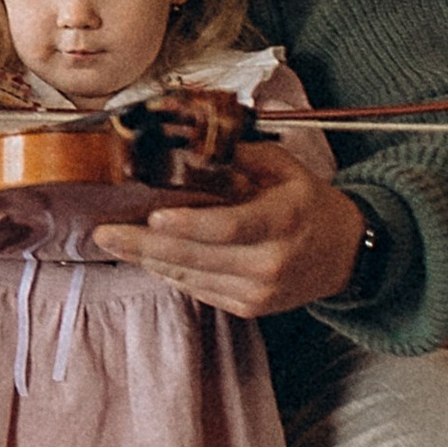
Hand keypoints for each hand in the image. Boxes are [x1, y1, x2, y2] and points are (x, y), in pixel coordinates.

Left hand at [94, 137, 362, 315]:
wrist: (344, 254)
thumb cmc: (306, 203)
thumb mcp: (283, 168)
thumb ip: (237, 155)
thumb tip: (186, 138)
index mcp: (284, 220)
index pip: (230, 227)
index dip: (189, 225)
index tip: (153, 217)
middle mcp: (272, 262)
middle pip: (198, 257)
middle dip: (143, 246)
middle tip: (103, 232)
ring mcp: (260, 291)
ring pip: (191, 277)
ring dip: (149, 260)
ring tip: (114, 241)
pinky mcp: (250, 308)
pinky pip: (199, 290)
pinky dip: (171, 272)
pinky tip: (148, 256)